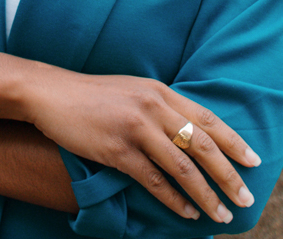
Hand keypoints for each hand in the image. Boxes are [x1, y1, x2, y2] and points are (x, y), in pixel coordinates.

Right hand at [26, 69, 259, 224]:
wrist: (52, 93)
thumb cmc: (93, 95)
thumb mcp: (133, 90)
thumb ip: (160, 105)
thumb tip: (188, 130)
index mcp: (159, 90)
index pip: (206, 118)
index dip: (233, 141)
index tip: (253, 161)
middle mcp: (152, 106)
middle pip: (201, 143)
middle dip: (227, 173)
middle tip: (244, 197)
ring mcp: (134, 128)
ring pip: (181, 166)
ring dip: (205, 194)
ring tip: (221, 214)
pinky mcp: (117, 149)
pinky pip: (153, 180)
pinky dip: (173, 200)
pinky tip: (186, 213)